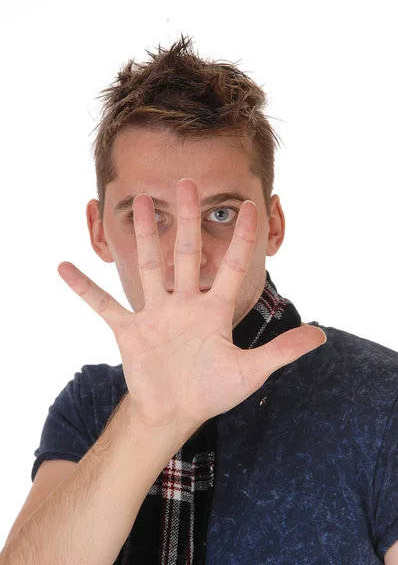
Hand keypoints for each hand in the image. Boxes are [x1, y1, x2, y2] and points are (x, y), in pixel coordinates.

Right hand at [58, 179, 325, 431]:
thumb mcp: (249, 373)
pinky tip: (63, 267)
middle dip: (185, 220)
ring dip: (141, 236)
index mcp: (213, 310)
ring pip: (148, 266)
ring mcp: (155, 314)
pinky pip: (103, 304)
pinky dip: (83, 288)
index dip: (241, 238)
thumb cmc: (212, 392)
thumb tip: (322, 337)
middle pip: (185, 253)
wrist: (174, 412)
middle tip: (186, 183)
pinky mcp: (129, 330)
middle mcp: (184, 303)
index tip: (249, 206)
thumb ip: (281, 352)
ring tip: (136, 203)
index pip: (229, 266)